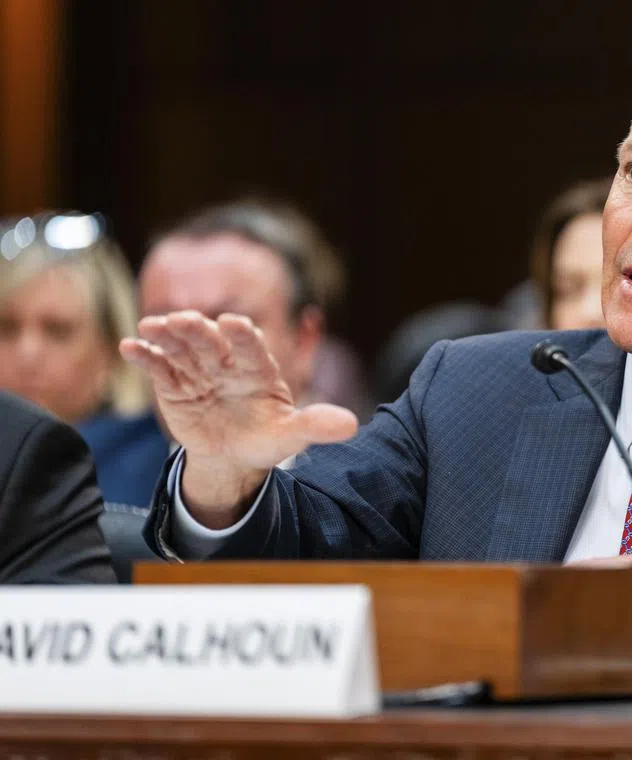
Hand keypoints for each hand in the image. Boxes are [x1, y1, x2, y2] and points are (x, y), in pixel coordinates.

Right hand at [120, 311, 357, 526]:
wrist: (233, 455)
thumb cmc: (266, 437)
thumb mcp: (291, 435)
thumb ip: (316, 426)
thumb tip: (352, 426)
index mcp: (258, 368)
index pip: (251, 347)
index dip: (242, 335)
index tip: (235, 323)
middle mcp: (227, 362)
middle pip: (212, 342)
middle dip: (200, 331)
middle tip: (186, 319)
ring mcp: (198, 370)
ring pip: (182, 348)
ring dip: (168, 335)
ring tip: (153, 325)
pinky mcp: (172, 382)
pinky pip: (158, 366)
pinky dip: (144, 356)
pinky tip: (130, 346)